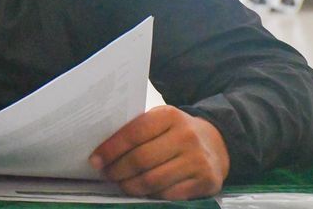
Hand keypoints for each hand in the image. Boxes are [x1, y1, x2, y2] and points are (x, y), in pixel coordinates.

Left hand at [89, 105, 228, 199]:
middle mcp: (186, 136)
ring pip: (153, 181)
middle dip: (118, 170)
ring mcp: (197, 160)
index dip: (111, 149)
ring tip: (121, 184)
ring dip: (131, 186)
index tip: (95, 160)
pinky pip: (169, 195)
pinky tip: (143, 191)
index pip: (134, 133)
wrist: (217, 143)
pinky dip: (151, 195)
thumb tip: (103, 151)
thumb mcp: (161, 120)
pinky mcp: (205, 182)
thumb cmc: (177, 132)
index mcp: (170, 116)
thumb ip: (138, 130)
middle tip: (106, 174)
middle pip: (141, 160)